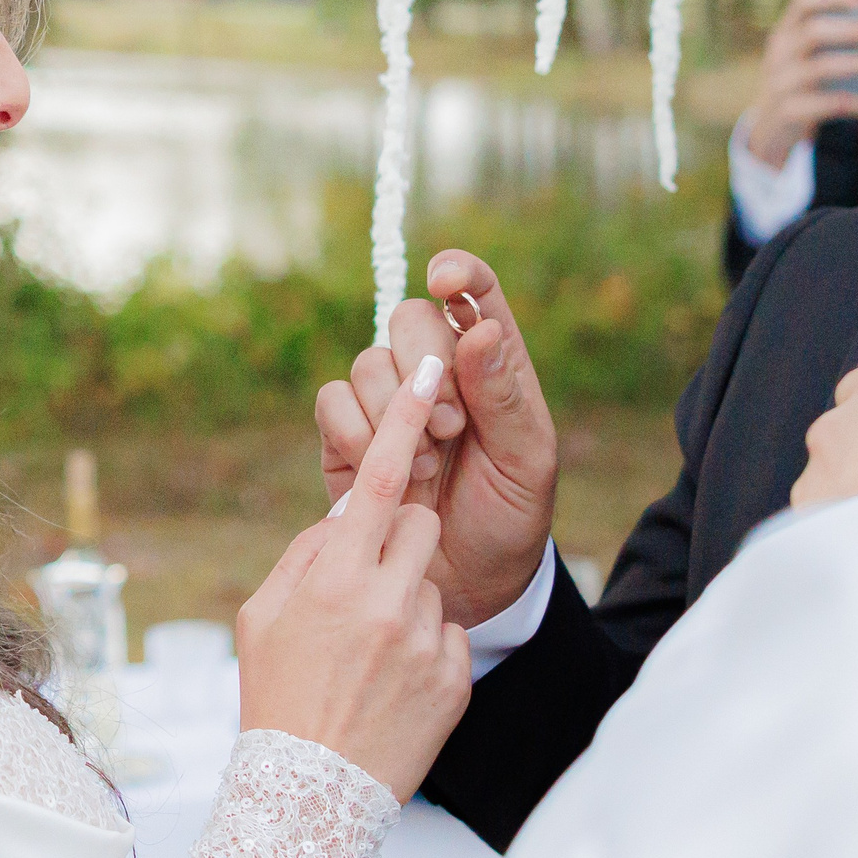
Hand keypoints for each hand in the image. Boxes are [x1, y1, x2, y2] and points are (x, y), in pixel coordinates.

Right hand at [238, 356, 470, 801]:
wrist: (310, 799)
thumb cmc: (276, 698)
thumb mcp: (265, 618)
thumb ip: (305, 556)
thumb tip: (344, 517)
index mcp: (334, 577)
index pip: (381, 477)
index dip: (406, 416)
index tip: (429, 366)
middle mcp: (385, 600)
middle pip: (418, 522)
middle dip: (400, 535)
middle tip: (366, 581)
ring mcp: (425, 639)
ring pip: (433, 578)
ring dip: (409, 594)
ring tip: (373, 649)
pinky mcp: (452, 676)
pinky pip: (447, 632)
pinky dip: (426, 647)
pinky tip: (394, 684)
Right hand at [313, 250, 558, 629]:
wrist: (470, 585)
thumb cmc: (509, 518)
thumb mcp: (526, 462)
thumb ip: (503, 396)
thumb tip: (480, 328)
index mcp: (490, 364)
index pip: (473, 292)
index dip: (457, 272)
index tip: (445, 279)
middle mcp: (434, 373)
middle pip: (408, 318)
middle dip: (425, 366)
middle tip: (451, 425)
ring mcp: (387, 404)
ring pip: (367, 362)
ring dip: (394, 411)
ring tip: (428, 465)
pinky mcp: (347, 438)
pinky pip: (331, 403)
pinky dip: (356, 433)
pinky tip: (386, 473)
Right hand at [742, 0, 857, 168]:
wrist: (770, 131)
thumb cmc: (804, 87)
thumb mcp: (808, 61)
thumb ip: (837, 47)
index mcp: (785, 33)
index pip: (803, 3)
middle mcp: (779, 54)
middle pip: (812, 33)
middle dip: (851, 31)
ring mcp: (780, 84)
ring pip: (820, 69)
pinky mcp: (789, 112)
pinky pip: (830, 105)